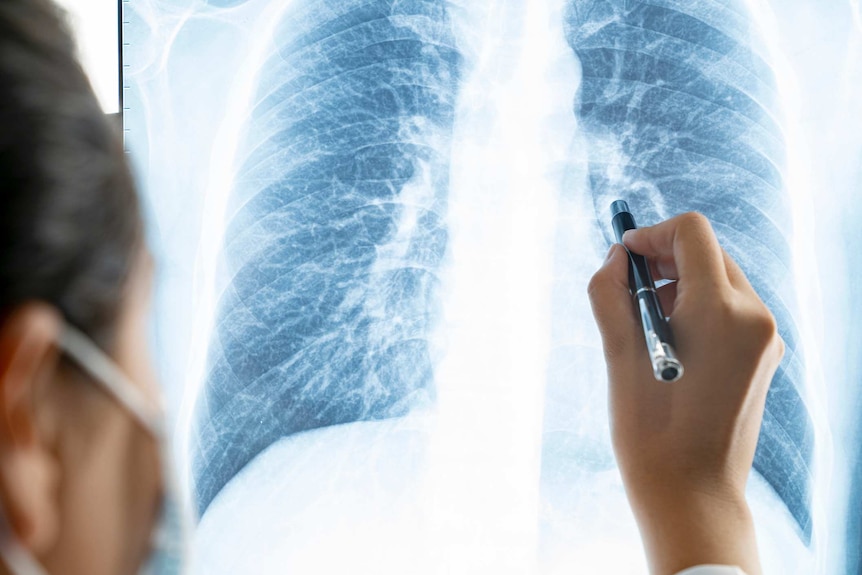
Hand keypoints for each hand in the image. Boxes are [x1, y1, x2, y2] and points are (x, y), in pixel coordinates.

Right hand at [587, 213, 783, 574]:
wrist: (692, 494)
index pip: (691, 233)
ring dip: (679, 286)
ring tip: (646, 326)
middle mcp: (754, 317)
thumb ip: (610, 295)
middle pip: (708, 253)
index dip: (651, 235)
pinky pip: (731, 309)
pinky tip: (671, 344)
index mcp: (721, 311)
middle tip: (627, 290)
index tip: (623, 257)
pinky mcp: (764, 356)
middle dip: (664, 261)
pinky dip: (698, 308)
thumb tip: (617, 259)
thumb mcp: (618, 356)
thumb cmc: (651, 432)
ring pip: (720, 279)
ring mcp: (765, 338)